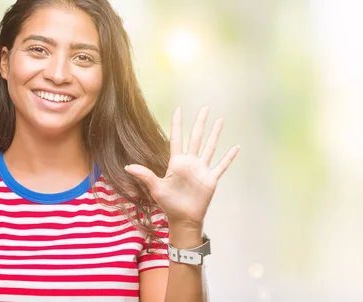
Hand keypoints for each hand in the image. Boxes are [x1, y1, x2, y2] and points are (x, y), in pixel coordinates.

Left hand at [124, 106, 238, 228]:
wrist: (183, 218)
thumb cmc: (168, 204)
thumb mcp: (155, 188)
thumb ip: (145, 175)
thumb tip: (127, 166)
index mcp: (177, 162)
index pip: (177, 138)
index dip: (178, 124)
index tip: (179, 110)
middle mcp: (190, 162)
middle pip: (196, 137)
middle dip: (200, 122)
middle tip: (205, 107)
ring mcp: (202, 169)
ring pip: (210, 147)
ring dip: (215, 134)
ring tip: (220, 120)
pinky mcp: (211, 179)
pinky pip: (222, 165)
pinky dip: (229, 157)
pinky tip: (235, 147)